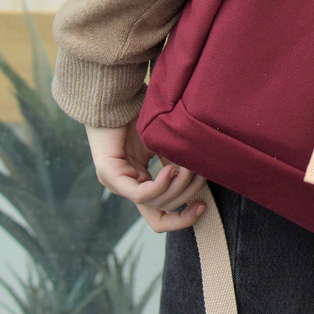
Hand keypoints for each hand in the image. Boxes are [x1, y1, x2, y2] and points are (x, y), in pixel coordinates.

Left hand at [85, 120, 207, 232]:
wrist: (117, 96)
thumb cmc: (140, 113)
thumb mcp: (165, 143)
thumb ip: (176, 161)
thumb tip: (201, 176)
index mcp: (139, 181)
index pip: (158, 215)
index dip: (181, 218)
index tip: (203, 206)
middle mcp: (127, 187)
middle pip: (160, 212)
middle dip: (186, 195)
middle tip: (201, 174)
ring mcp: (116, 183)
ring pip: (153, 203)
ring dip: (177, 187)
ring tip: (188, 167)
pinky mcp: (110, 174)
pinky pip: (140, 194)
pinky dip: (160, 185)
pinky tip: (172, 169)